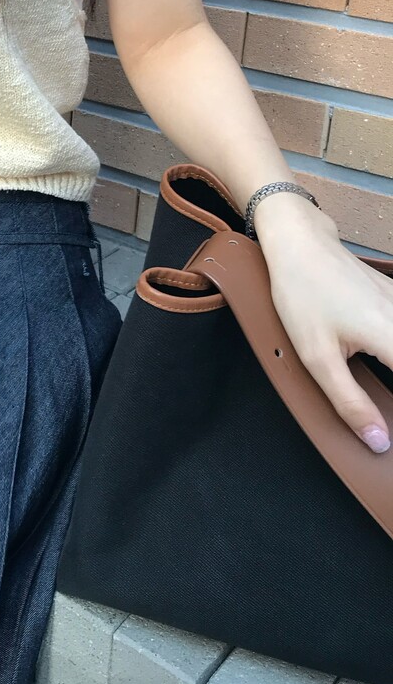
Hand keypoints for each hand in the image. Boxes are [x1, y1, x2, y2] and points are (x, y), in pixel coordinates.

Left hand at [257, 196, 392, 453]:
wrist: (300, 242)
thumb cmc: (303, 294)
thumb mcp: (317, 357)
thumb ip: (350, 402)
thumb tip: (379, 441)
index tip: (390, 430)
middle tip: (384, 418)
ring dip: (390, 366)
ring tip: (377, 383)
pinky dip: (391, 348)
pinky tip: (379, 358)